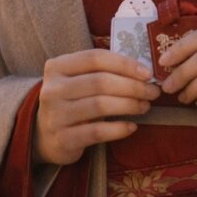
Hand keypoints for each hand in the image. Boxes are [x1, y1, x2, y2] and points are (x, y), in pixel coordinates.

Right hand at [33, 49, 160, 165]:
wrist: (44, 135)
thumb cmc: (70, 101)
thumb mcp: (77, 80)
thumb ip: (101, 71)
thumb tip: (142, 71)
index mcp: (57, 66)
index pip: (95, 58)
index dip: (124, 64)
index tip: (147, 73)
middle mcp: (52, 89)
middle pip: (100, 81)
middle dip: (132, 86)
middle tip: (152, 92)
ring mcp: (55, 114)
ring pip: (100, 105)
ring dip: (129, 105)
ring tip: (145, 106)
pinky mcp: (63, 138)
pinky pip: (97, 131)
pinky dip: (118, 129)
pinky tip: (132, 127)